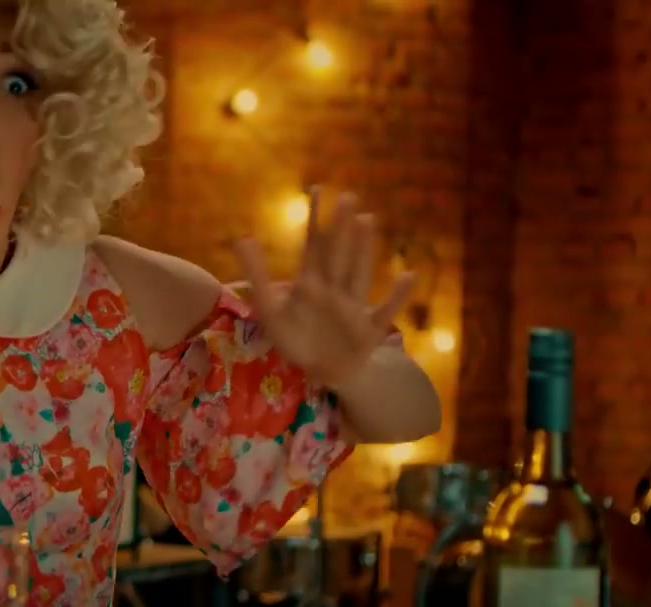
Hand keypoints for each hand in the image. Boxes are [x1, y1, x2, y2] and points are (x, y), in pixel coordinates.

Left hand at [232, 188, 414, 388]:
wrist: (322, 373)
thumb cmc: (298, 340)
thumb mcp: (270, 311)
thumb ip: (258, 276)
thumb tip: (242, 238)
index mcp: (311, 283)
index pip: (313, 245)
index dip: (314, 219)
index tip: (316, 189)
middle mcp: (334, 289)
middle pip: (337, 254)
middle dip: (340, 227)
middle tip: (345, 197)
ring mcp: (353, 307)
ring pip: (358, 273)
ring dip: (362, 249)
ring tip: (367, 220)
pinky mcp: (369, 329)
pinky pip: (385, 310)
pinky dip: (397, 296)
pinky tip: (408, 275)